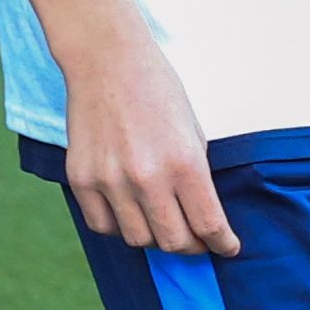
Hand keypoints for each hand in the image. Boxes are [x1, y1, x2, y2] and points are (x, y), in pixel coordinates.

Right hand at [56, 23, 234, 254]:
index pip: (209, 225)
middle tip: (196, 240)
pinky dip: (120, 227)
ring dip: (155, 237)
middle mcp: (148, 178)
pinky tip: (130, 213)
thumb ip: (195, 177)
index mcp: (185, 163)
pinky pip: (103, 226)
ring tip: (162, 222)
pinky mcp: (82, 180)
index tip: (227, 248)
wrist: (107, 61)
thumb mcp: (194, 131)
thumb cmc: (157, 91)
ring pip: (138, 239)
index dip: (222, 244)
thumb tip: (200, 217)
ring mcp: (111, 181)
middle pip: (173, 242)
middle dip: (191, 247)